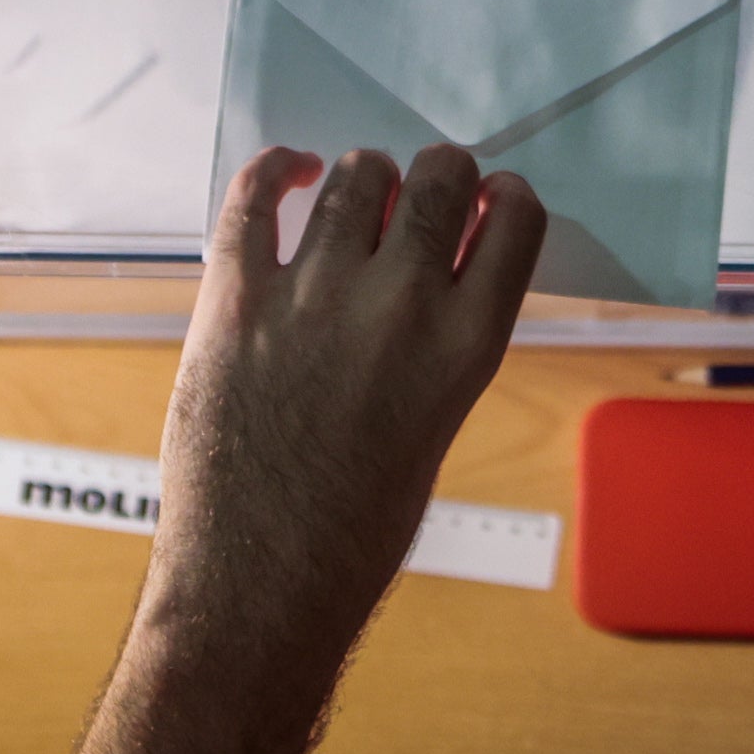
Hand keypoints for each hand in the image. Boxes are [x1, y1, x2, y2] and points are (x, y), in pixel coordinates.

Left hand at [146, 146, 546, 648]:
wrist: (261, 582)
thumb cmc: (354, 528)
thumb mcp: (439, 424)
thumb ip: (443, 342)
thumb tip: (430, 272)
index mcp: (466, 343)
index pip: (516, 218)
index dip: (502, 198)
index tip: (486, 202)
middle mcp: (401, 303)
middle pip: (440, 176)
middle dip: (437, 176)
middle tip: (419, 197)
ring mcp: (315, 294)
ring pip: (357, 174)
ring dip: (363, 179)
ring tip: (352, 204)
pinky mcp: (237, 299)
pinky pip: (255, 197)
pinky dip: (274, 170)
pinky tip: (287, 174)